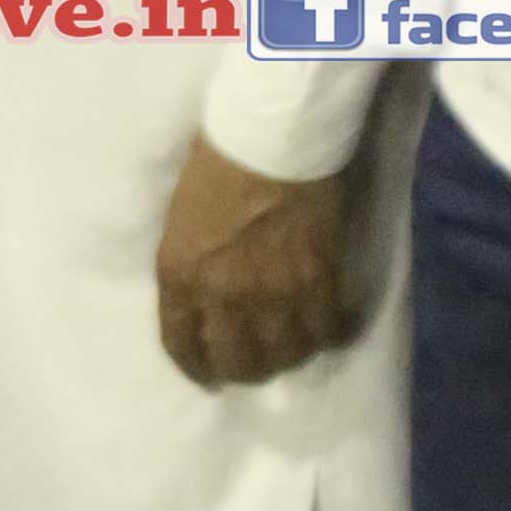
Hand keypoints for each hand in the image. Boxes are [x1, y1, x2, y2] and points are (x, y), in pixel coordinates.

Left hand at [152, 138, 355, 387]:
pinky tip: (330, 328)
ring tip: (292, 347)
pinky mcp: (321, 281)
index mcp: (180, 278)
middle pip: (238, 361)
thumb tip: (202, 294)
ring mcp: (277, 295)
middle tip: (253, 364)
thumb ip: (189, 265)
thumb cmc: (217, 161)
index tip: (208, 375)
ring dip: (288, 355)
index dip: (197, 368)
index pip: (182, 345)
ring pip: (286, 354)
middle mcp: (226, 297)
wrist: (273, 135)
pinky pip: (329, 330)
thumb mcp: (181, 220)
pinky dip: (330, 333)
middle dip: (243, 369)